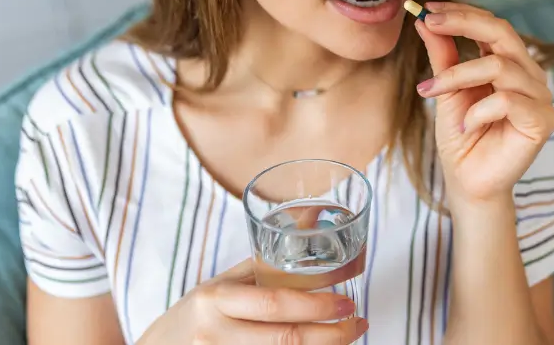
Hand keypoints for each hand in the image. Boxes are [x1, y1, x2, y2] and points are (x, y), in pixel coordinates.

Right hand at [136, 259, 367, 344]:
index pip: (273, 303)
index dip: (316, 304)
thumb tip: (312, 220)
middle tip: (357, 322)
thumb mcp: (220, 285)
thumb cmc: (196, 314)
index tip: (347, 301)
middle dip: (330, 334)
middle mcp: (214, 333)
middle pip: (285, 339)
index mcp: (215, 299)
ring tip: (347, 336)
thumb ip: (262, 267)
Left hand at [414, 2, 553, 206]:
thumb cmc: (461, 138)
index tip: (428, 9)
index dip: (462, 12)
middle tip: (430, 23)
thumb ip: (442, 55)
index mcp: (510, 63)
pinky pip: (506, 100)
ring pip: (498, 66)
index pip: (492, 24)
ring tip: (432, 92)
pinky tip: (465, 125)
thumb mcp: (446, 90)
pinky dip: (477, 111)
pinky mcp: (542, 121)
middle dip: (462, 23)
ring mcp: (540, 97)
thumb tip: (425, 19)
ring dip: (457, 76)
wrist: (468, 182)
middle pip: (502, 32)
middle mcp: (529, 75)